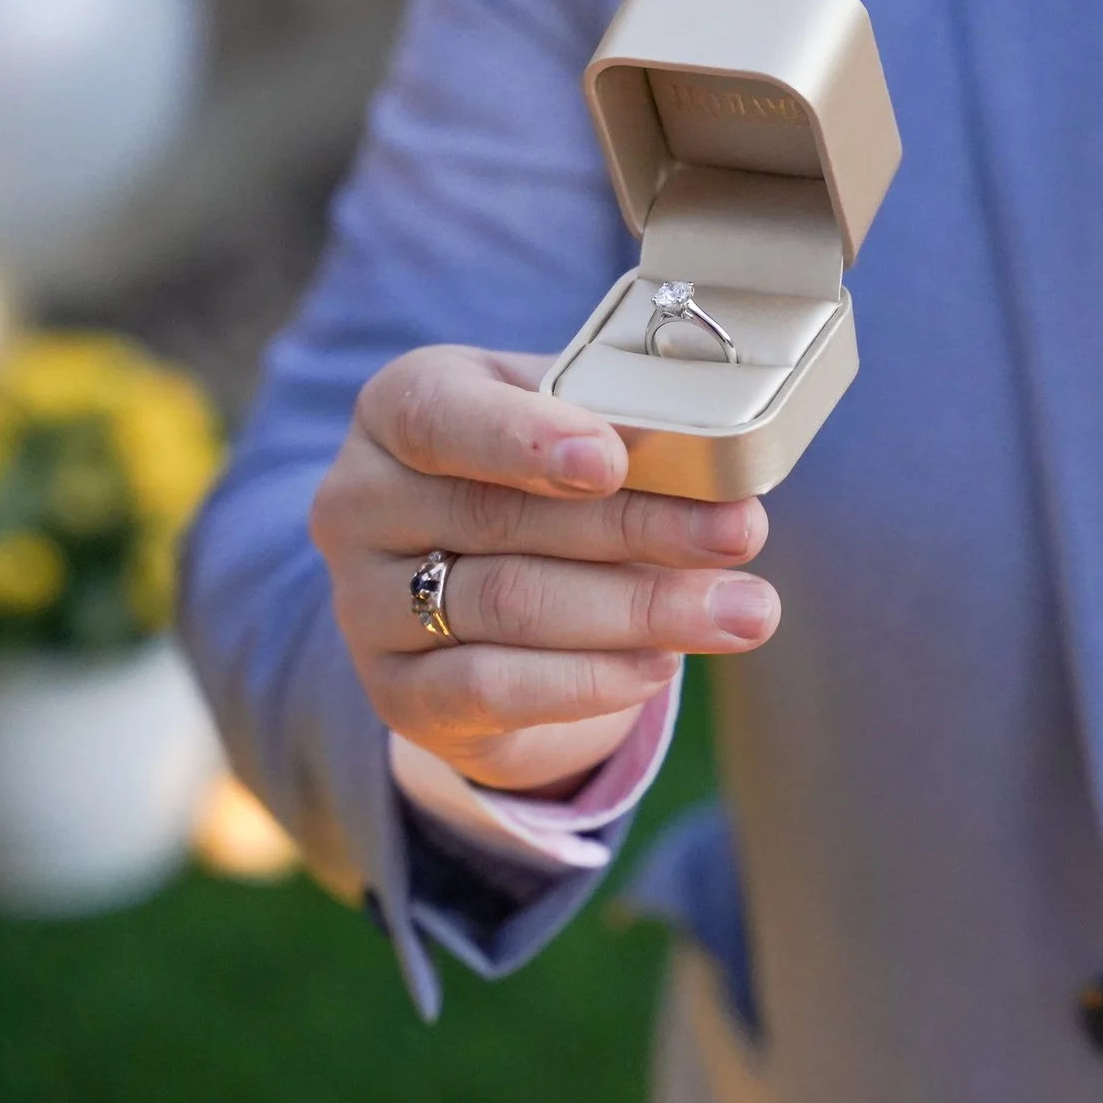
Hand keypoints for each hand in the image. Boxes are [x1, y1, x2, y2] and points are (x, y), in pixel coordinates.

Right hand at [310, 345, 776, 796]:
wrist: (481, 598)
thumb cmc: (540, 481)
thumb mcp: (569, 428)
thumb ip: (620, 429)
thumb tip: (717, 458)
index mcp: (399, 407)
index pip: (442, 418)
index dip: (526, 440)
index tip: (609, 462)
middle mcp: (360, 502)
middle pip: (501, 519)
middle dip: (638, 529)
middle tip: (742, 534)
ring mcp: (365, 606)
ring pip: (510, 606)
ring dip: (640, 610)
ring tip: (743, 610)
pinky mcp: (399, 694)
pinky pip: (493, 688)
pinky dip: (588, 680)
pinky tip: (661, 665)